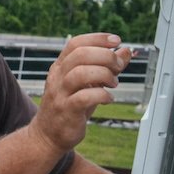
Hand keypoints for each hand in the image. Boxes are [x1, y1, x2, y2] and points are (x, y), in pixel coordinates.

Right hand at [31, 33, 131, 153]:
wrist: (47, 135)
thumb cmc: (70, 106)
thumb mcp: (88, 83)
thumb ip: (106, 66)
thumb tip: (126, 51)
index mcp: (61, 66)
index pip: (76, 43)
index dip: (97, 39)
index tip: (116, 41)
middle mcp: (57, 77)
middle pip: (80, 55)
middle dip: (106, 56)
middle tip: (118, 67)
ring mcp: (60, 93)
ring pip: (81, 73)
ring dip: (104, 74)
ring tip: (113, 83)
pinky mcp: (66, 110)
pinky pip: (84, 97)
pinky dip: (102, 95)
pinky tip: (108, 99)